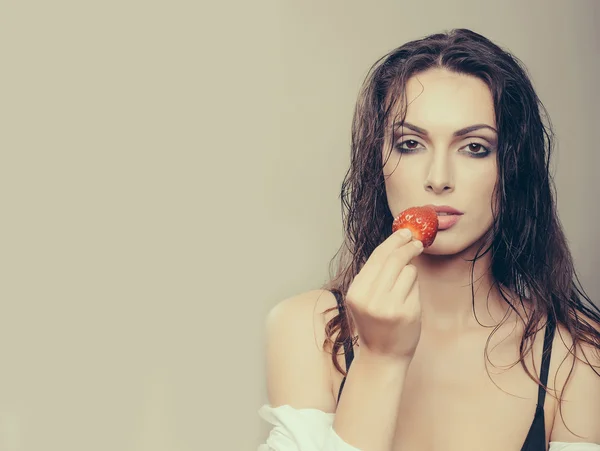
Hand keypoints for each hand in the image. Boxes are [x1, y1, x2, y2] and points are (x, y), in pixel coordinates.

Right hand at [345, 228, 422, 362]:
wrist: (383, 355)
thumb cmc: (375, 323)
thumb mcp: (365, 298)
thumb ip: (375, 274)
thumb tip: (395, 243)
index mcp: (356, 292)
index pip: (376, 257)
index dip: (393, 241)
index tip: (404, 232)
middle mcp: (370, 299)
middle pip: (393, 259)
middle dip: (407, 246)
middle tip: (417, 241)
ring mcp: (389, 306)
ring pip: (408, 271)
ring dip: (410, 272)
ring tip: (404, 289)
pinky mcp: (407, 313)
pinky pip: (416, 286)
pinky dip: (414, 287)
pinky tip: (408, 300)